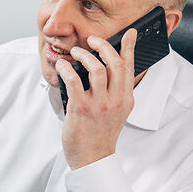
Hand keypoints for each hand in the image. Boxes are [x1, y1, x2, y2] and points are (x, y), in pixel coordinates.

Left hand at [56, 28, 139, 168]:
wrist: (93, 158)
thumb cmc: (101, 134)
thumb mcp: (117, 112)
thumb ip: (116, 92)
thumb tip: (108, 70)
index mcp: (126, 99)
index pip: (130, 67)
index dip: (130, 47)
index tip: (130, 32)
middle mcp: (115, 100)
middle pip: (114, 63)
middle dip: (104, 46)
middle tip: (93, 40)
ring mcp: (99, 104)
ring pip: (96, 69)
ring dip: (84, 55)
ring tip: (77, 52)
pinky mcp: (81, 109)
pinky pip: (74, 81)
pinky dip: (67, 68)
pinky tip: (62, 65)